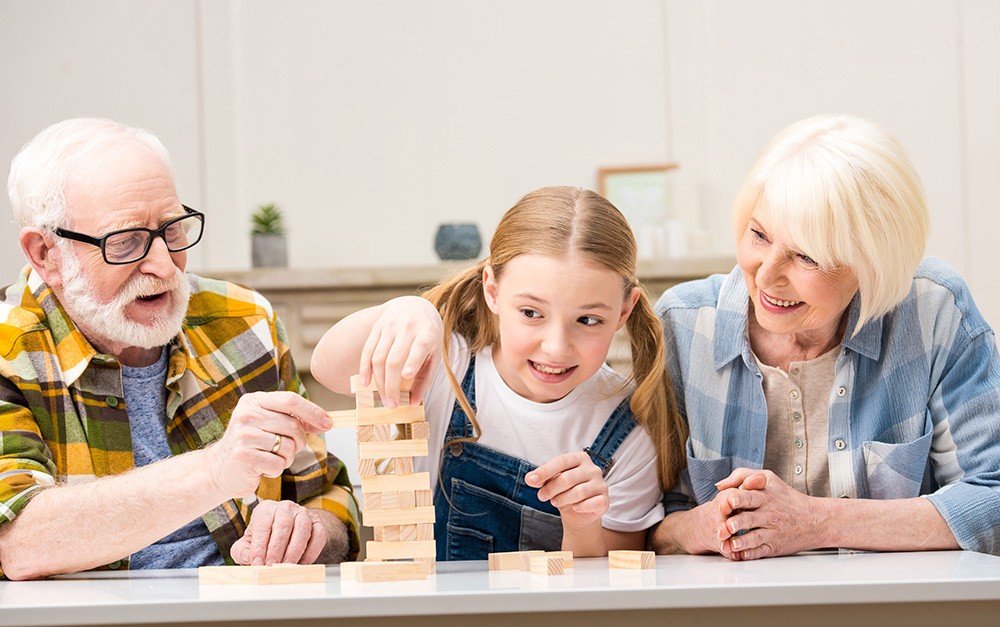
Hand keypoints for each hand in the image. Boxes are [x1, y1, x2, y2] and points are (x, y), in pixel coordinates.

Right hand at [206, 391, 332, 498]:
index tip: (328, 423)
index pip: (291, 400)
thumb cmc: (250, 445)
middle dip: (299, 442)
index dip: (313, 412)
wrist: (218, 470)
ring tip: (271, 458)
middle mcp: (246, 414)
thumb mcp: (268, 424)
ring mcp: (244, 435)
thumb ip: (293, 419)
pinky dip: (276, 469)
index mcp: (253, 401)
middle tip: (289, 449)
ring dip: (287, 458)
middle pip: (293, 426)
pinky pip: (278, 464)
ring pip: (288, 447)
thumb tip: (324, 422)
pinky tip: (262, 468)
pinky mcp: (244, 456)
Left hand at [231, 500, 327, 564]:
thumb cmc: (264, 539)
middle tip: (272, 566)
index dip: (259, 546)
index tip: (257, 563)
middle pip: (283, 525)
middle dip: (277, 549)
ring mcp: (303, 513)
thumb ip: (242, 551)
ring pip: (302, 528)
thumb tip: (250, 558)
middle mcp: (285, 507)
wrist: (286, 533)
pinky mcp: (317, 522)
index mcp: (265, 509)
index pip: (262, 525)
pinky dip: (311, 551)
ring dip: (294, 550)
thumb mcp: (247, 544)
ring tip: (286, 566)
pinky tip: (302, 564)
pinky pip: (318, 535)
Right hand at [359, 296, 442, 406]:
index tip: (407, 375)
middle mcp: (407, 327)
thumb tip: (413, 402)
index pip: (419, 346)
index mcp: (427, 332)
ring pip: (378, 357)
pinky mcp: (376, 327)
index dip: (413, 361)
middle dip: (391, 384)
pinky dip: (365, 368)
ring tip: (383, 398)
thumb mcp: (435, 354)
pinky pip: (367, 350)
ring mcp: (390, 326)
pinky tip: (365, 383)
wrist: (415, 306)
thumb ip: (425, 378)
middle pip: (394, 359)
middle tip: (391, 404)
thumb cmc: (428, 336)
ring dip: (379, 381)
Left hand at [525, 452, 608, 531]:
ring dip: (562, 499)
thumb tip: (530, 478)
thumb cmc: (564, 491)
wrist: (578, 512)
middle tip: (541, 496)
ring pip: (579, 492)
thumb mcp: (551, 482)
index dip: (545, 471)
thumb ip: (541, 478)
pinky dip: (581, 507)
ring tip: (554, 502)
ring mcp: (601, 484)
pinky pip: (592, 503)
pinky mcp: (604, 499)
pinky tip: (574, 508)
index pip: (561, 461)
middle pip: (568, 478)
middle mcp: (592, 469)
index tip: (531, 480)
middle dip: (551, 489)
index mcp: (579, 458)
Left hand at [714, 468, 820, 559]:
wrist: (814, 520)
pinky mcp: (774, 547)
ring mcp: (771, 532)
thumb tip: (720, 485)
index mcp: (764, 497)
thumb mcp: (767, 478)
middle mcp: (768, 515)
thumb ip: (742, 476)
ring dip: (741, 542)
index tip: (726, 502)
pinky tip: (740, 555)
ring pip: (754, 538)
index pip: (747, 497)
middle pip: (748, 518)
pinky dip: (749, 554)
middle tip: (727, 526)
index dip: (735, 499)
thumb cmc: (786, 497)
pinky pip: (760, 552)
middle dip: (736, 523)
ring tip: (730, 544)